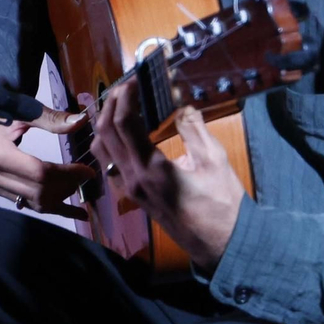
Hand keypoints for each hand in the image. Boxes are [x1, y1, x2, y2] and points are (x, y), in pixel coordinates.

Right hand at [0, 102, 95, 220]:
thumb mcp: (19, 109)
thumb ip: (50, 119)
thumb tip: (80, 121)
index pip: (41, 173)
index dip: (68, 174)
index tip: (88, 170)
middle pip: (40, 191)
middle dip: (67, 186)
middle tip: (85, 176)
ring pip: (35, 202)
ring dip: (60, 198)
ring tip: (79, 189)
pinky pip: (27, 203)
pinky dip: (50, 206)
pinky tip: (72, 210)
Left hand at [90, 78, 244, 270]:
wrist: (220, 243)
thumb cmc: (221, 203)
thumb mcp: (214, 161)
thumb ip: (194, 129)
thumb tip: (182, 105)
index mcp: (151, 169)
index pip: (123, 125)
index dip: (124, 98)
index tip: (132, 80)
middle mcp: (132, 178)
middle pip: (105, 134)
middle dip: (110, 105)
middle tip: (124, 87)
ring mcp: (129, 188)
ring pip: (102, 150)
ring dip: (105, 123)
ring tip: (120, 104)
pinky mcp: (133, 194)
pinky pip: (110, 163)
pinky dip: (111, 141)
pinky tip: (126, 131)